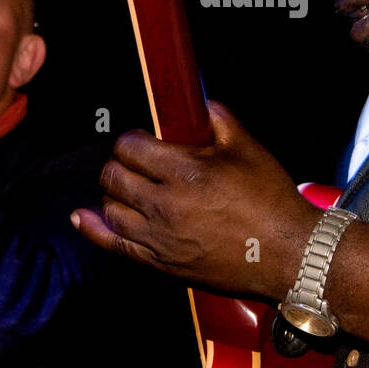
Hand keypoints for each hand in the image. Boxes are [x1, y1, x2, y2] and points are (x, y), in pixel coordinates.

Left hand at [72, 101, 322, 299]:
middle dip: (119, 163)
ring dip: (113, 193)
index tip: (142, 139)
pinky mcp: (161, 264)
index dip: (133, 139)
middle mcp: (164, 206)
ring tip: (128, 187)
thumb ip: (217, 119)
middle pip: (113, 176)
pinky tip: (82, 218)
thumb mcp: (248, 148)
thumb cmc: (271, 201)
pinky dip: (93, 229)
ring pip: (109, 208)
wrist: (287, 253)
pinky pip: (114, 246)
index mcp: (184, 173)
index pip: (130, 147)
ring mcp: (159, 238)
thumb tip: (200, 103)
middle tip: (135, 161)